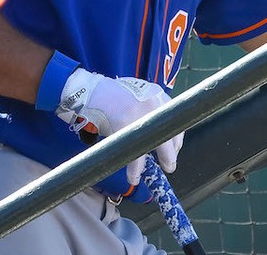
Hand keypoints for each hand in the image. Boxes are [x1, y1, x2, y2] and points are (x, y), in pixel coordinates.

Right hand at [54, 68, 183, 185]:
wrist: (91, 90)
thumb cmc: (113, 97)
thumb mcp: (138, 98)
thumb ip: (150, 111)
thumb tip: (157, 136)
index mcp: (158, 95)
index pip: (176, 120)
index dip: (176, 139)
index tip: (174, 149)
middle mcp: (153, 102)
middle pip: (168, 134)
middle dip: (170, 154)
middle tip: (169, 166)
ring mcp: (140, 111)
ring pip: (152, 144)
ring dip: (154, 162)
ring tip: (148, 172)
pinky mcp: (125, 121)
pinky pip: (134, 150)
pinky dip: (135, 167)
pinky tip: (133, 176)